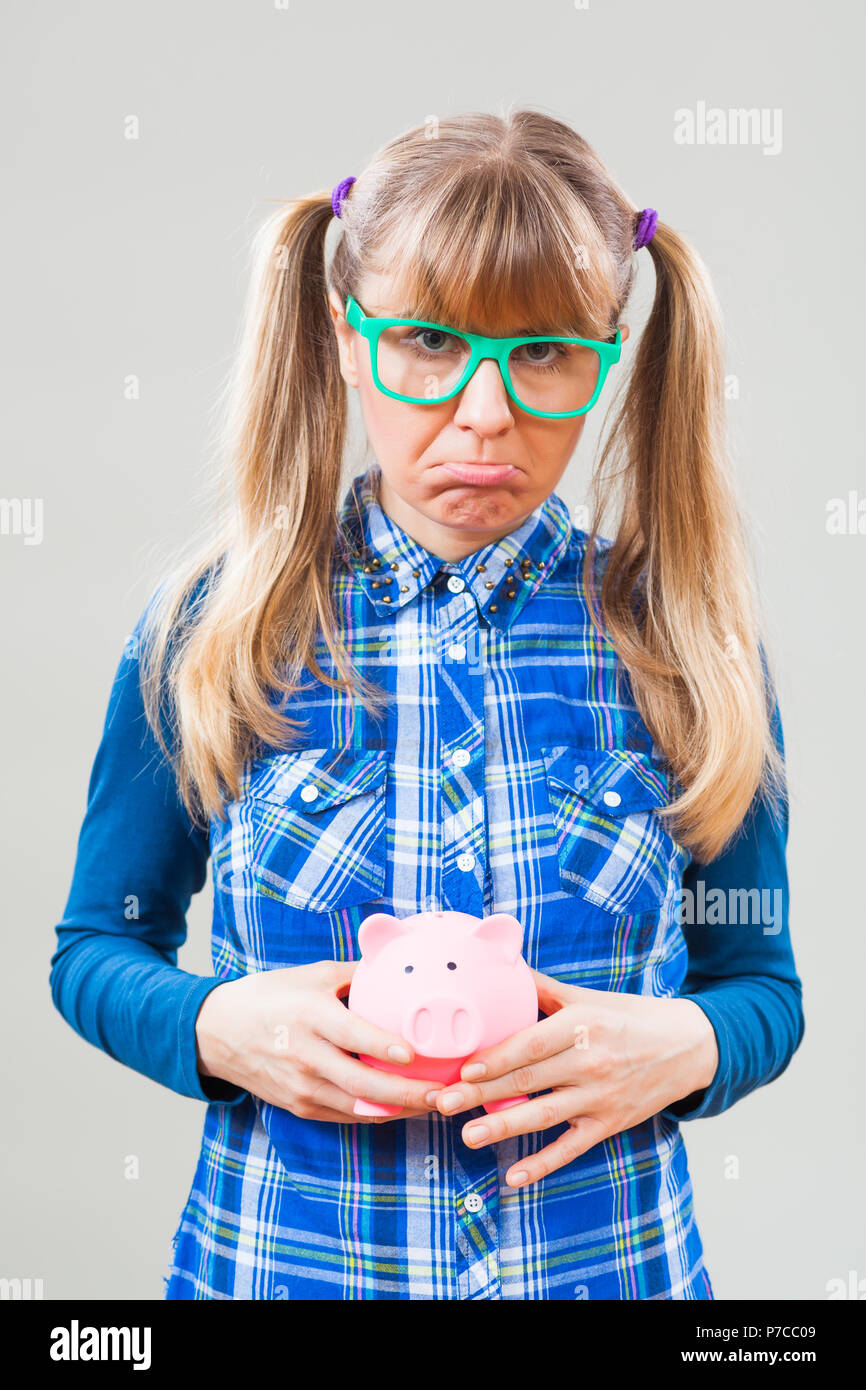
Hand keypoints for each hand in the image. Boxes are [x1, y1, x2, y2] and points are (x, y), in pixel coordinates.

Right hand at [195, 961, 445, 1123]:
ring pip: (357, 1108)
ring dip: (398, 1110)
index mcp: (310, 1016)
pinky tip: (403, 1109)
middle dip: (406, 1092)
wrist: (218, 1032)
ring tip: (434, 1105)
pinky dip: (376, 1115)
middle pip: (361, 1083)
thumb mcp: (311, 976)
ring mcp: (301, 1086)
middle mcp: (305, 1055)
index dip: (383, 1047)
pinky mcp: (299, 1106)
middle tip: (443, 1093)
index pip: (352, 1035)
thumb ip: (356, 975)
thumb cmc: (270, 997)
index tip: (415, 1054)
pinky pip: (345, 1116)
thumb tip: (400, 964)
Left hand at [433, 969, 718, 1187]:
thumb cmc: (629, 1017)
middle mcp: (590, 1063)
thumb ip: (543, 989)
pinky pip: (572, 1148)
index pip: (530, 1046)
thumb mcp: (589, 998)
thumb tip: (504, 965)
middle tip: (444, 1103)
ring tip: (468, 1136)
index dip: (495, 1059)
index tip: (462, 1069)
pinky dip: (543, 1163)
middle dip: (482, 1094)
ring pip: (544, 1116)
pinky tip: (514, 1176)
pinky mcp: (610, 1124)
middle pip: (528, 1082)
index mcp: (581, 1027)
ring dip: (503, 1128)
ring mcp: (600, 1097)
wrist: (687, 1047)